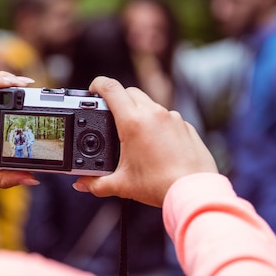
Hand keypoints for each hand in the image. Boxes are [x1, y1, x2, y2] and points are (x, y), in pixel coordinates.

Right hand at [74, 76, 217, 206]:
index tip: (92, 90)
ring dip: (139, 112)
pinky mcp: (185, 126)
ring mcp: (172, 117)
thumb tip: (82, 183)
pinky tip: (156, 145)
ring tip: (134, 135)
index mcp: (133, 122)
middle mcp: (153, 113)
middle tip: (110, 116)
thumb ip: (96, 183)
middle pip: (129, 91)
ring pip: (150, 104)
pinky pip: (167, 117)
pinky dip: (157, 124)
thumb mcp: (122, 185)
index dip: (97, 84)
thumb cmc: (160, 185)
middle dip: (118, 99)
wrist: (193, 191)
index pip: (110, 88)